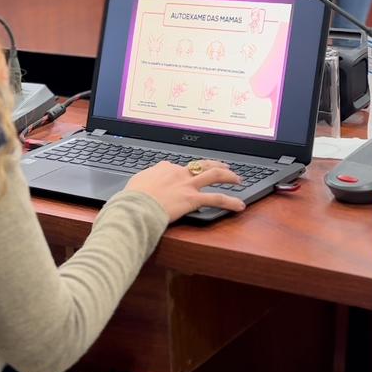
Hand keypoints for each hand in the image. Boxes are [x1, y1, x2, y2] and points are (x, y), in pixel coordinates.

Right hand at [126, 159, 245, 222]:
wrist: (135, 207)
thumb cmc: (132, 198)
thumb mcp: (136, 183)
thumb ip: (146, 180)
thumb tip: (146, 182)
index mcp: (165, 168)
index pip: (180, 166)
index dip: (187, 171)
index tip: (189, 175)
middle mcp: (179, 173)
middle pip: (202, 164)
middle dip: (216, 165)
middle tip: (225, 167)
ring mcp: (187, 185)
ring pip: (214, 175)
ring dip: (228, 176)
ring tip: (238, 179)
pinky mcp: (193, 199)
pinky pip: (216, 199)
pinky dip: (230, 201)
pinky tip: (239, 205)